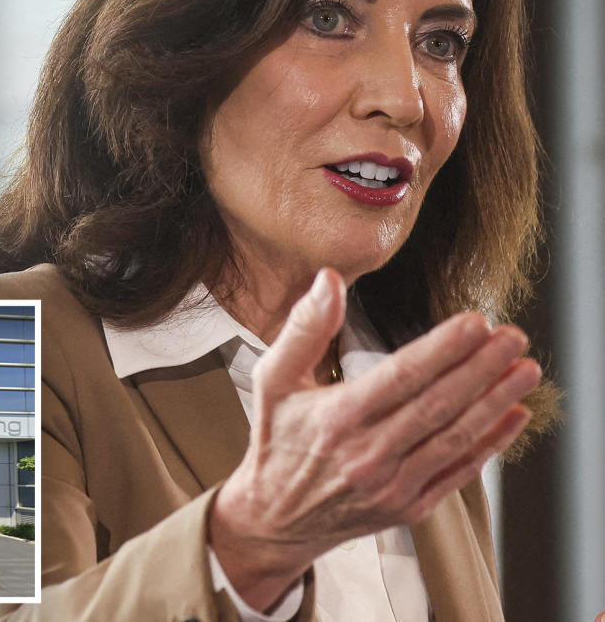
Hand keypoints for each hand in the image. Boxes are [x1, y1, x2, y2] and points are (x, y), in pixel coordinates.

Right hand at [208, 268, 540, 610]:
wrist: (275, 517)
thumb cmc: (277, 439)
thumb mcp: (274, 379)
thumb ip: (304, 328)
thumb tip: (328, 280)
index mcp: (336, 418)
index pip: (400, 376)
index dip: (443, 348)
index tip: (476, 322)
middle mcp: (368, 454)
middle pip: (437, 405)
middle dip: (481, 368)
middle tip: (514, 337)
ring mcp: (392, 485)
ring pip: (453, 437)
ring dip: (494, 401)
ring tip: (525, 370)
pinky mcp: (409, 507)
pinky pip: (457, 473)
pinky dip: (489, 444)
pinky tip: (512, 415)